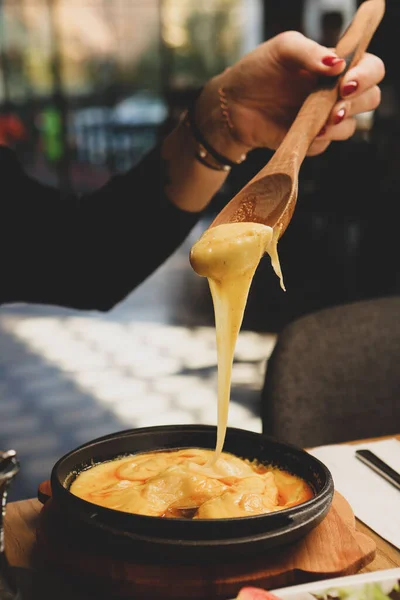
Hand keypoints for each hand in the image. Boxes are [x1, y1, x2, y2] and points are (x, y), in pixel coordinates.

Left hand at [199, 31, 384, 157]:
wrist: (232, 105)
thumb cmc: (258, 70)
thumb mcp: (283, 49)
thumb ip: (310, 52)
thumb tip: (338, 64)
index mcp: (336, 67)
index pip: (371, 69)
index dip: (366, 76)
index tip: (346, 82)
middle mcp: (335, 93)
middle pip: (370, 99)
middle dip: (358, 103)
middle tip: (336, 107)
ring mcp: (324, 119)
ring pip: (351, 127)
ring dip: (339, 126)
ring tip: (319, 123)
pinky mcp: (310, 141)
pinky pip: (324, 145)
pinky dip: (317, 140)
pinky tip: (303, 133)